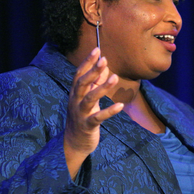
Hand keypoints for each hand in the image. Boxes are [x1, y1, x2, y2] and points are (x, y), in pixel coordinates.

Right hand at [64, 47, 122, 178]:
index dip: (87, 62)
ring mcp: (80, 114)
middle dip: (92, 71)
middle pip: (81, 83)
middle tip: (104, 60)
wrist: (74, 143)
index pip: (79, 74)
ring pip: (89, 98)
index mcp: (75, 94)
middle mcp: (75, 101)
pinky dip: (109, 111)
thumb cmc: (83, 117)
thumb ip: (95, 84)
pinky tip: (119, 105)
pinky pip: (98, 117)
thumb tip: (104, 67)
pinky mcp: (87, 126)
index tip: (97, 49)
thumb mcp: (88, 99)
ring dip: (102, 87)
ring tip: (115, 77)